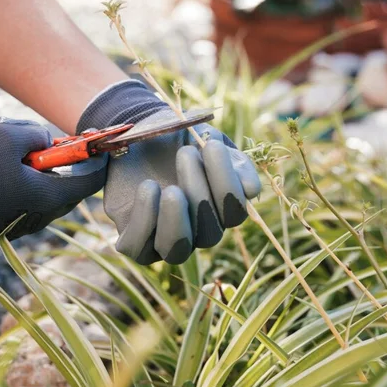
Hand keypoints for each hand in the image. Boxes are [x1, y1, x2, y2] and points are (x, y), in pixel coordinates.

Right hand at [0, 119, 105, 251]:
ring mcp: (8, 233)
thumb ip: (35, 134)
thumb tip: (45, 141)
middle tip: (51, 148)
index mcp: (43, 199)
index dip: (97, 165)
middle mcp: (31, 222)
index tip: (102, 151)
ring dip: (31, 180)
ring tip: (5, 155)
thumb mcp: (5, 134)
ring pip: (34, 203)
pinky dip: (10, 192)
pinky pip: (10, 211)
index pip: (86, 185)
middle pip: (59, 195)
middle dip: (59, 170)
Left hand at [77, 81, 261, 263]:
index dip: (228, 184)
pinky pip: (140, 250)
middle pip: (209, 234)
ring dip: (176, 220)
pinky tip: (148, 187)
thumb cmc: (177, 139)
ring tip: (170, 188)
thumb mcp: (208, 140)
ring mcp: (165, 239)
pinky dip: (145, 221)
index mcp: (219, 208)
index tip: (212, 146)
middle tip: (185, 153)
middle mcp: (196, 230)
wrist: (136, 135)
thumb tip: (250, 189)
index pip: (234, 213)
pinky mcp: (135, 240)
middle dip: (200, 194)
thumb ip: (233, 160)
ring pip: (177, 251)